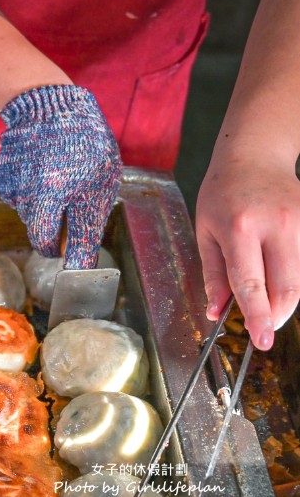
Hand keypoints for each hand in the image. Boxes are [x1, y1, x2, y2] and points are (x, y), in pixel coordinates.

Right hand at [0, 85, 121, 268]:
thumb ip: (88, 224)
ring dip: (41, 208)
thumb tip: (79, 262)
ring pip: (27, 214)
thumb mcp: (101, 182)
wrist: (50, 106)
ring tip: (57, 179)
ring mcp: (12, 183)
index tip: (67, 259)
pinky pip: (16, 198)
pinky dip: (27, 193)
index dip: (60, 254)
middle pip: (38, 231)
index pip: (51, 242)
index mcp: (55, 192)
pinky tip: (40, 171)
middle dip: (52, 229)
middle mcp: (29, 190)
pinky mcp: (1, 176)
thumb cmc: (85, 144)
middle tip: (67, 213)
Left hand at [195, 154, 299, 350]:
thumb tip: (216, 311)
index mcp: (240, 229)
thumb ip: (213, 274)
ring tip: (266, 300)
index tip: (261, 339)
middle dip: (277, 315)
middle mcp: (277, 225)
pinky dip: (293, 279)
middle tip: (264, 329)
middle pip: (287, 287)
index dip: (257, 316)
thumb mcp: (205, 232)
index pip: (250, 282)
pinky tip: (277, 276)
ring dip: (285, 299)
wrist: (254, 157)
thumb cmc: (222, 195)